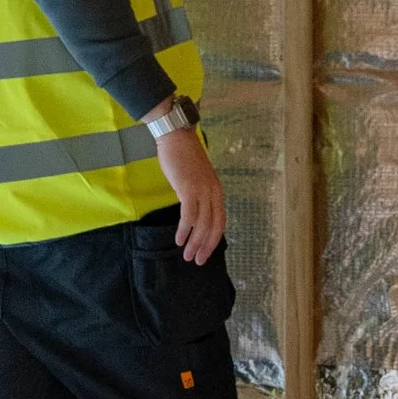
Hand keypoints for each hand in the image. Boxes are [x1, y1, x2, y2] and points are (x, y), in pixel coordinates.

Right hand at [155, 123, 226, 263]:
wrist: (176, 138)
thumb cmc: (183, 158)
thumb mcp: (196, 179)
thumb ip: (199, 196)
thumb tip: (194, 215)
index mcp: (217, 191)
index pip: (220, 221)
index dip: (213, 240)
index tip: (205, 253)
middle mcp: (214, 192)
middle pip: (214, 226)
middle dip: (206, 246)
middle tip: (197, 261)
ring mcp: (202, 191)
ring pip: (202, 224)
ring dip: (194, 242)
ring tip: (186, 255)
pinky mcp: (189, 189)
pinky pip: (189, 215)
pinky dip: (185, 230)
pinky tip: (179, 239)